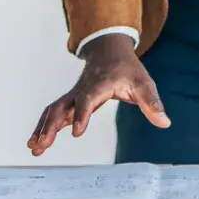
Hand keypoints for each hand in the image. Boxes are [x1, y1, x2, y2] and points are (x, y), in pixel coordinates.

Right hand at [28, 34, 168, 155]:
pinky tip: (36, 143)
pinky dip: (43, 127)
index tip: (77, 132)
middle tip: (42, 144)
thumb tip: (164, 122)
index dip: (82, 115)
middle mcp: (82, 89)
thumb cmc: (127, 68)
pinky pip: (53, 113)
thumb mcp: (143, 83)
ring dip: (42, 128)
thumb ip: (152, 103)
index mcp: (99, 84)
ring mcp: (73, 95)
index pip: (87, 100)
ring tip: (33, 148)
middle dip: (51, 125)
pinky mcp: (70, 101)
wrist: (109, 50)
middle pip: (61, 106)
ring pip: (53, 110)